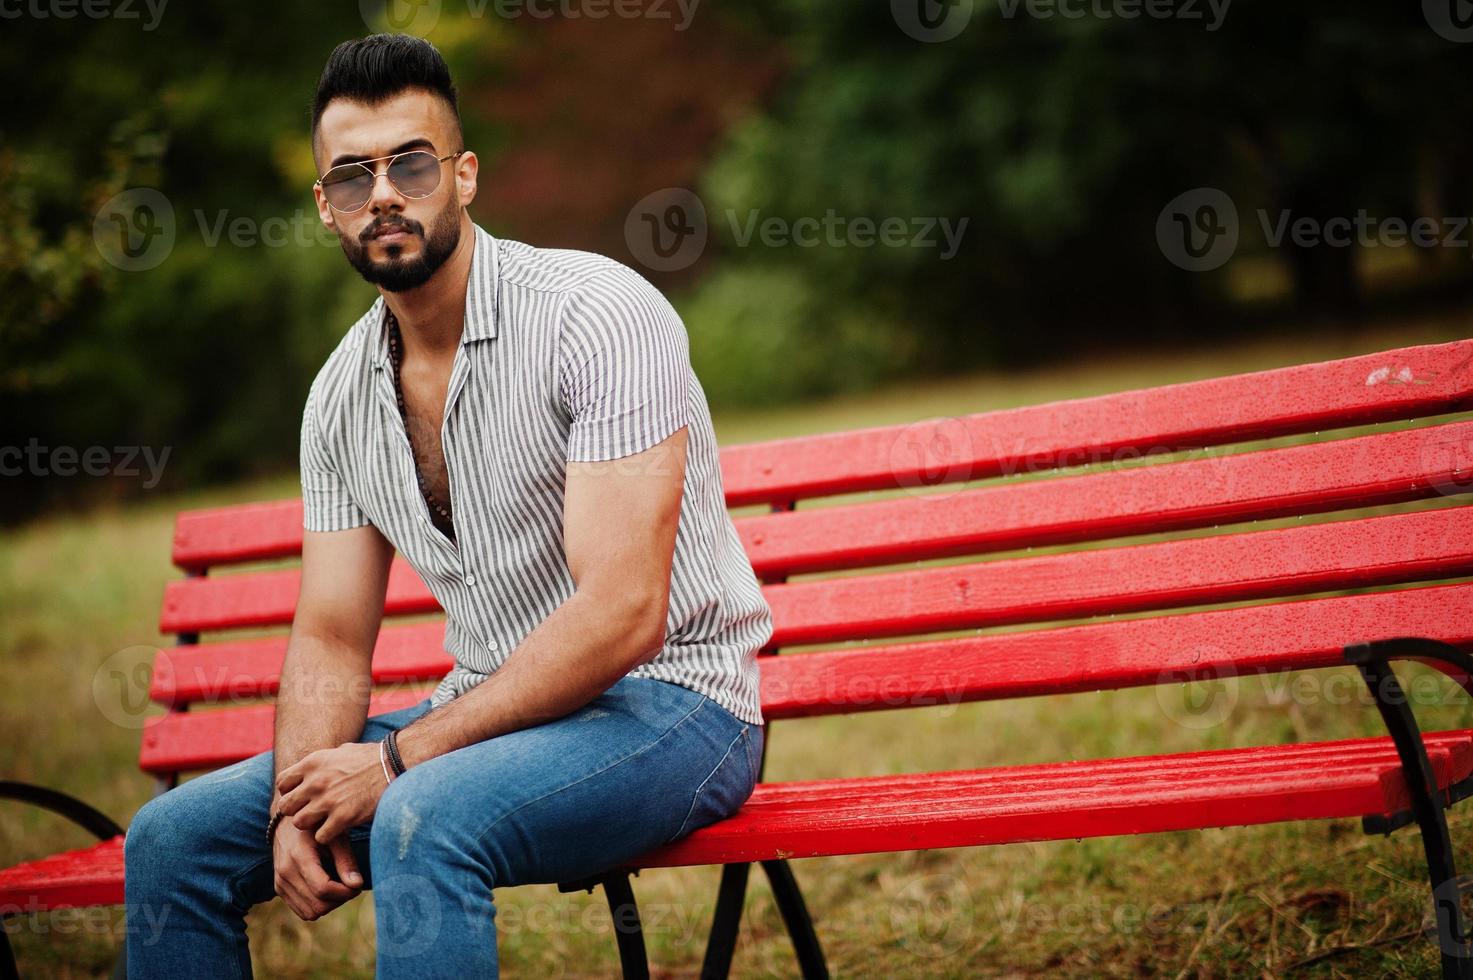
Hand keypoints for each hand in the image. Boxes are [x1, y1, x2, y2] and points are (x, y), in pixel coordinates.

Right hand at [271, 820, 363, 920]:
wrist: (288, 822)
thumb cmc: (317, 826)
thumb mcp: (335, 837)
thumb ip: (345, 860)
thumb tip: (357, 884)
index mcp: (299, 856)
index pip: (323, 889)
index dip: (345, 892)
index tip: (357, 885)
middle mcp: (285, 873)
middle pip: (318, 905)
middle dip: (339, 900)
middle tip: (350, 885)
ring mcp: (279, 883)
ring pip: (310, 912)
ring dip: (329, 905)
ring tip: (339, 886)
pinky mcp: (279, 889)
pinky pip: (302, 910)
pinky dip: (318, 905)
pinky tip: (327, 888)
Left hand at [275, 741, 389, 843]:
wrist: (394, 765)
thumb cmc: (370, 758)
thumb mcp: (341, 752)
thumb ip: (322, 762)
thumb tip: (313, 769)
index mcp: (313, 763)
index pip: (282, 782)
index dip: (289, 792)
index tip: (301, 796)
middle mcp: (316, 782)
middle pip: (286, 806)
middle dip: (297, 810)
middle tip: (311, 812)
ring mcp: (328, 800)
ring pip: (299, 823)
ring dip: (310, 825)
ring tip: (324, 822)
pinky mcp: (343, 817)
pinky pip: (320, 836)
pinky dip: (327, 835)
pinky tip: (338, 829)